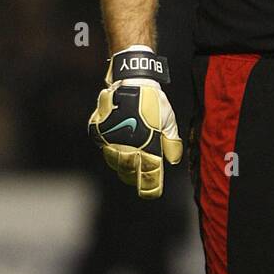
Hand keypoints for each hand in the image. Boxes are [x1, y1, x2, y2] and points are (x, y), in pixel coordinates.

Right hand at [88, 47, 182, 198]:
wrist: (131, 80)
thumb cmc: (153, 100)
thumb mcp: (168, 119)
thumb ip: (171, 141)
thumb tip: (172, 160)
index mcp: (147, 143)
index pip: (149, 172)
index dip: (150, 185)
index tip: (151, 193)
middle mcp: (128, 144)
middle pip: (129, 171)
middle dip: (135, 178)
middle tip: (139, 181)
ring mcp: (112, 138)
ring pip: (115, 162)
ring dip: (122, 168)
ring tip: (129, 171)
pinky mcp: (100, 131)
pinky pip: (105, 149)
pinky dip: (112, 154)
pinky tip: (118, 154)